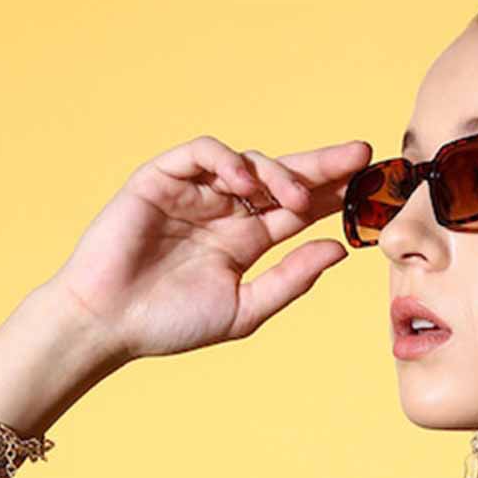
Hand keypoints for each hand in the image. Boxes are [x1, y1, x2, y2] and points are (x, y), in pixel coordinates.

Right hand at [42, 134, 372, 370]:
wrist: (108, 323)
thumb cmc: (170, 325)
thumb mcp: (244, 309)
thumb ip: (290, 279)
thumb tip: (339, 250)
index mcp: (244, 243)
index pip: (297, 211)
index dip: (332, 196)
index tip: (369, 186)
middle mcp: (224, 213)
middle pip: (282, 178)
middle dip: (321, 166)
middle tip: (360, 156)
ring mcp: (194, 193)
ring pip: (248, 162)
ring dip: (278, 173)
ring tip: (294, 198)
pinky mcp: (161, 179)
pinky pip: (202, 153)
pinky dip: (228, 160)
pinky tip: (246, 183)